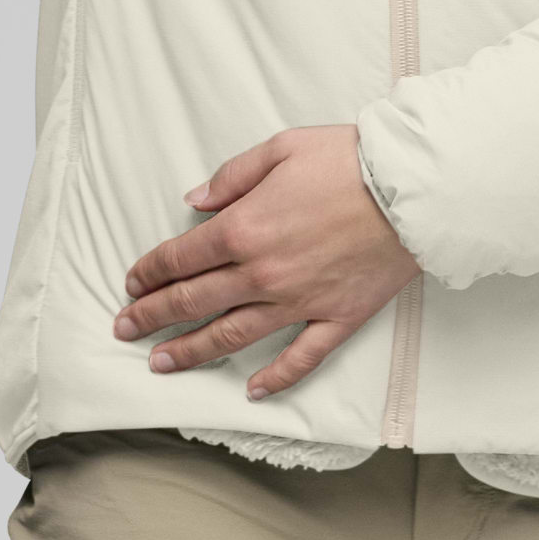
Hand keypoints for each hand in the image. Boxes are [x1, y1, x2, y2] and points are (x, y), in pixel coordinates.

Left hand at [115, 125, 416, 400]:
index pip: (180, 258)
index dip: (149, 272)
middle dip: (152, 316)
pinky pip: (300, 358)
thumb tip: (195, 201)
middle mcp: (262, 273)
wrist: (413, 187)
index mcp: (243, 229)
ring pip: (232, 335)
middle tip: (125, 330)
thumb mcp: (281, 148)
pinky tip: (251, 391)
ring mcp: (299, 301)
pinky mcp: (337, 317)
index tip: (132, 284)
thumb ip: (231, 177)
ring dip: (191, 351)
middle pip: (193, 301)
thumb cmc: (349, 160)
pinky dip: (275, 378)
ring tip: (161, 363)